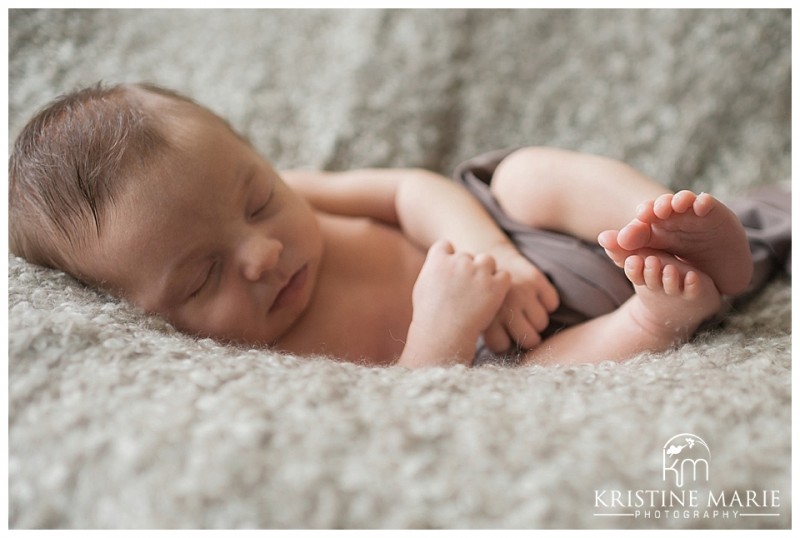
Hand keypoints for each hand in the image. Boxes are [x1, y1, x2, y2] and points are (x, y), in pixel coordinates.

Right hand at [404, 240, 510, 365]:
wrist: (443, 334)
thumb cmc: (428, 317)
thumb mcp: (422, 287)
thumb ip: (433, 270)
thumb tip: (440, 265)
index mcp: (438, 260)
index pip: (445, 245)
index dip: (448, 257)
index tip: (449, 272)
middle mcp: (459, 261)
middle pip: (467, 255)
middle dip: (467, 269)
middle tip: (465, 290)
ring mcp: (478, 272)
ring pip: (487, 260)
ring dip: (485, 272)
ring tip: (479, 292)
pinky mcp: (496, 285)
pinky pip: (504, 275)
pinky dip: (500, 285)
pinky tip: (492, 298)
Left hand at [483, 243, 559, 351]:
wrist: (485, 252)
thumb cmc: (481, 290)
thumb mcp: (475, 311)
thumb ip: (484, 333)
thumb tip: (499, 362)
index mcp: (486, 316)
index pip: (502, 346)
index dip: (503, 342)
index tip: (501, 335)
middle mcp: (505, 305)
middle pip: (530, 339)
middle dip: (527, 336)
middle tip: (519, 326)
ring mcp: (522, 292)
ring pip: (542, 322)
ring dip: (536, 319)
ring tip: (524, 310)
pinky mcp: (536, 278)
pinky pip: (552, 303)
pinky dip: (546, 301)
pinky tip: (533, 296)